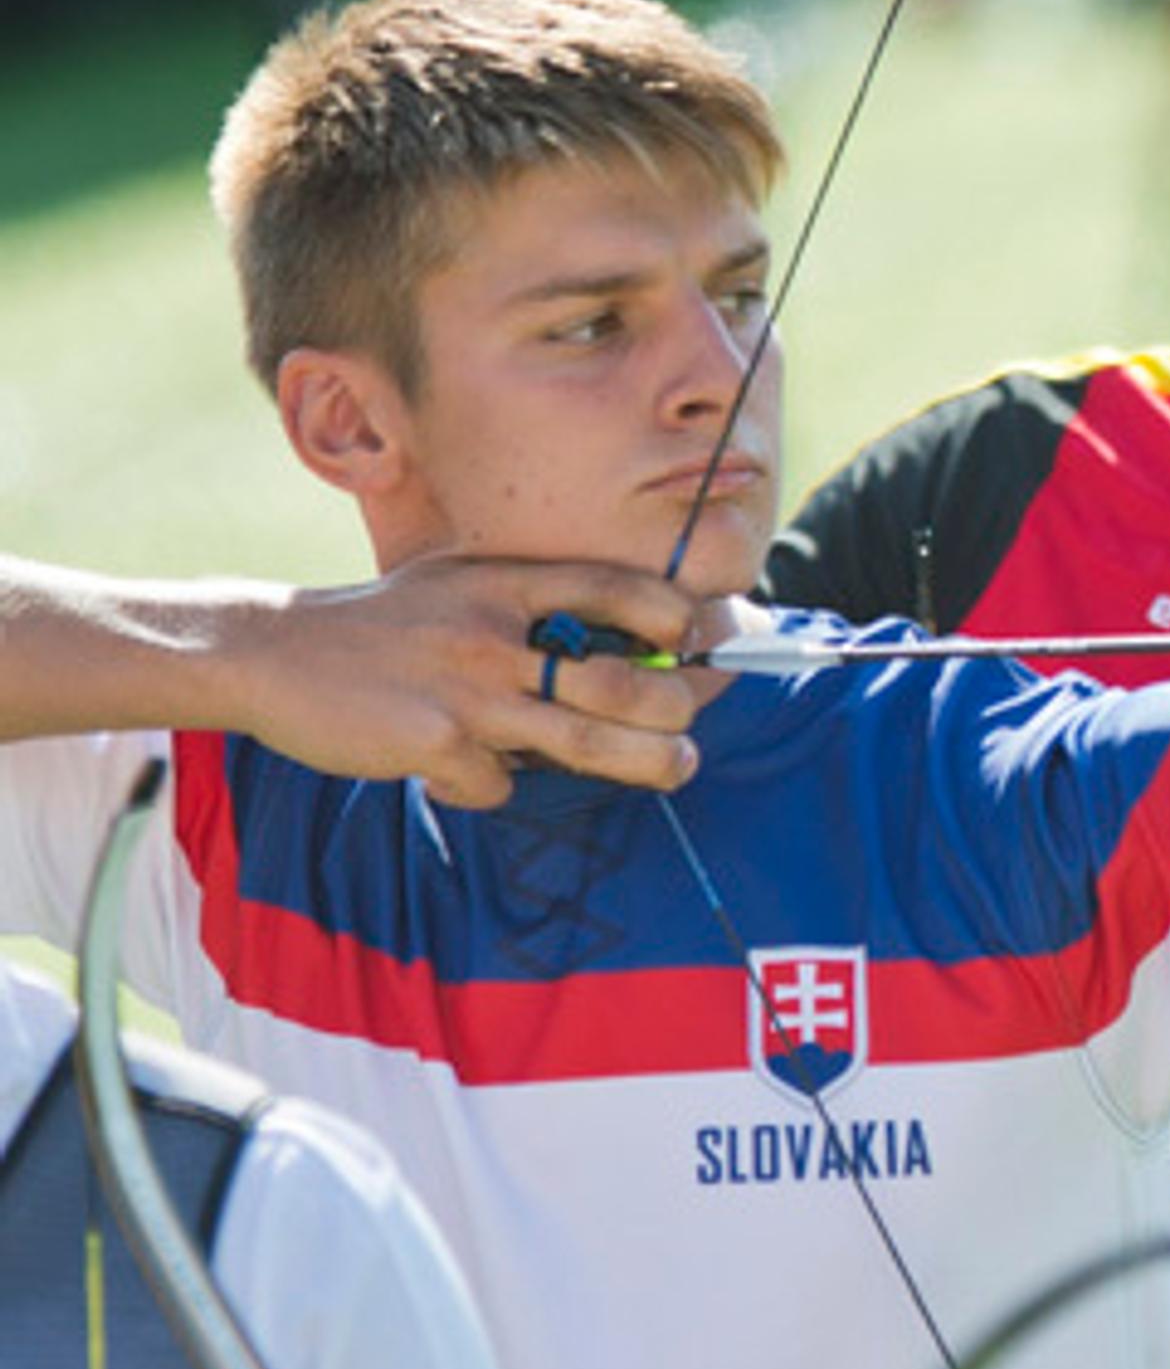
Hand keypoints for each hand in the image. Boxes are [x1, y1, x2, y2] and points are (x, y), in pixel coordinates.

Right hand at [231, 558, 705, 808]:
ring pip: (586, 739)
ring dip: (647, 760)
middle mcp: (491, 632)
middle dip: (674, 709)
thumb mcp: (457, 586)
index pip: (615, 588)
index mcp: (502, 583)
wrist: (269, 652)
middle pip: (618, 680)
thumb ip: (528, 604)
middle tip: (688, 728)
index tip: (701, 639)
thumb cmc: (384, 626)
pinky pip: (500, 781)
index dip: (675, 615)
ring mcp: (464, 689)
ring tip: (679, 766)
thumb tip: (620, 645)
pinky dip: (497, 785)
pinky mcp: (433, 742)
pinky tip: (467, 771)